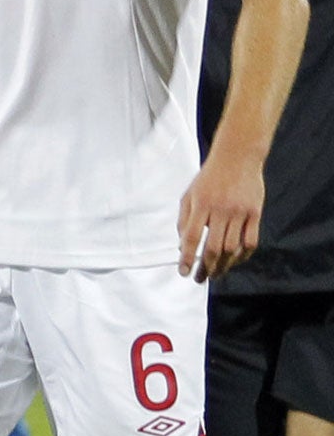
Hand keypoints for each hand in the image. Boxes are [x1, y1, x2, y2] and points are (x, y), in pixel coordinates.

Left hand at [178, 143, 262, 281]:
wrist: (237, 157)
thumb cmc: (209, 178)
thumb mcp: (189, 195)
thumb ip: (184, 220)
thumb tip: (181, 246)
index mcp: (200, 205)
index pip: (191, 238)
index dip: (186, 258)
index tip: (183, 272)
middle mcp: (220, 210)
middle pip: (212, 248)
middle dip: (205, 268)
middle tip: (200, 278)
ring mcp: (239, 212)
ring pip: (232, 248)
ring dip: (223, 265)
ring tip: (216, 273)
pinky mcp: (255, 213)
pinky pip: (251, 241)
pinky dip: (243, 255)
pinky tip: (235, 261)